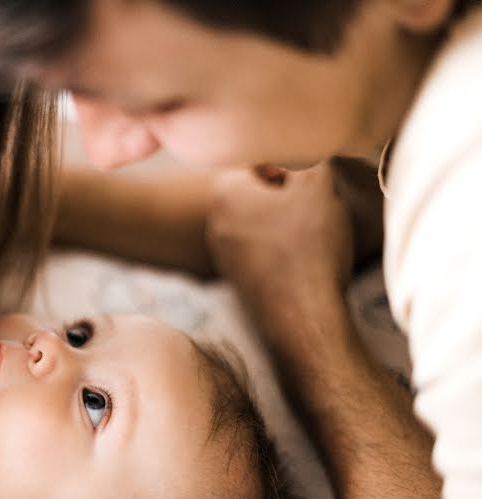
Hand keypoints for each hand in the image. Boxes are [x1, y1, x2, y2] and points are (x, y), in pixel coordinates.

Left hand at [207, 163, 353, 332]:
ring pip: (260, 220)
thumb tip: (304, 145)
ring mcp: (221, 253)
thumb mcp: (318, 186)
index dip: (290, 165)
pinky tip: (302, 261)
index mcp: (223, 192)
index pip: (256, 156)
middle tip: (314, 209)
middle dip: (287, 193)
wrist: (303, 320)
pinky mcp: (236, 279)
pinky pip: (262, 249)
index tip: (308, 184)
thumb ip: (307, 155)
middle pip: (257, 189)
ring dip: (287, 221)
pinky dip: (283, 249)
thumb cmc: (309, 248)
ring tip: (311, 236)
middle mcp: (212, 222)